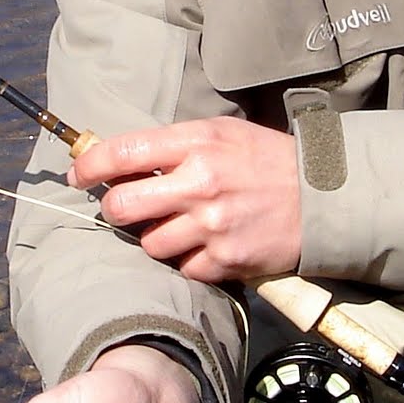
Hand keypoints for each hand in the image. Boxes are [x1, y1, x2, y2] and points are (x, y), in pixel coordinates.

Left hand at [68, 116, 301, 283]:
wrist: (324, 196)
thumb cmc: (265, 160)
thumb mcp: (221, 134)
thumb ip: (172, 146)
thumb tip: (120, 162)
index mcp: (196, 143)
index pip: (123, 152)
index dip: (90, 166)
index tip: (79, 174)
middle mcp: (200, 183)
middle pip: (122, 206)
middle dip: (117, 209)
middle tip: (128, 207)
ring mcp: (212, 225)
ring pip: (149, 243)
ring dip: (155, 238)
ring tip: (178, 227)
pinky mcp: (226, 259)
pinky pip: (182, 268)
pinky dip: (187, 261)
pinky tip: (205, 245)